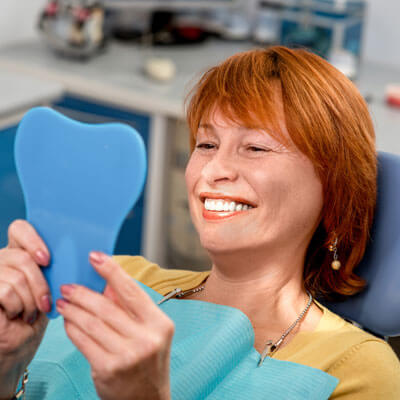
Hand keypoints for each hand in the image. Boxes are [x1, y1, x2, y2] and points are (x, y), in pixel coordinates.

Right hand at [0, 220, 50, 396]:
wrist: (19, 345)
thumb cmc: (38, 313)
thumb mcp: (52, 284)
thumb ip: (59, 264)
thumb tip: (89, 251)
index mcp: (19, 251)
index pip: (19, 228)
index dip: (33, 240)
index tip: (48, 260)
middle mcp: (2, 259)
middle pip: (21, 257)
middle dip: (40, 284)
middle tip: (45, 301)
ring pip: (16, 277)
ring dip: (29, 300)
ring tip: (30, 311)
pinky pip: (4, 291)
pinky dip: (17, 307)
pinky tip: (17, 315)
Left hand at [56, 252, 173, 399]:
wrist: (147, 399)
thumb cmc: (147, 360)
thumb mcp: (149, 331)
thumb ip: (130, 307)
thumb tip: (105, 283)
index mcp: (160, 323)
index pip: (132, 291)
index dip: (111, 271)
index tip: (95, 256)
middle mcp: (147, 338)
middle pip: (107, 306)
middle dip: (83, 293)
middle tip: (68, 286)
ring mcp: (127, 355)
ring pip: (92, 323)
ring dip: (73, 309)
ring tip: (63, 301)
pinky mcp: (108, 369)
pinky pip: (83, 341)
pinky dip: (72, 328)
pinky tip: (67, 321)